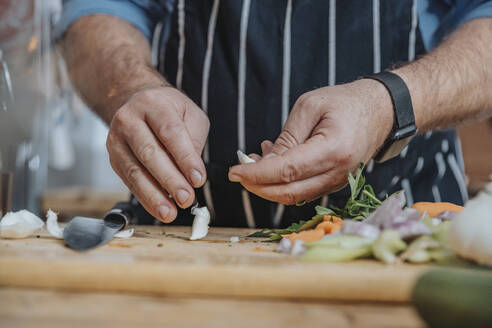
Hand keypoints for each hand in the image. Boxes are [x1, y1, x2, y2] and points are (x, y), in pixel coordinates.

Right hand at [106, 86, 208, 221]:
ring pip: (135, 171)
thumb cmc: (169, 111)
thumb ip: (194, 140)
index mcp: (153, 103)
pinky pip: (129, 180)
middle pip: (150, 153)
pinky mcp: (113, 157)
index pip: (170, 132)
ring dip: (154, 195)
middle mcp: (129, 119)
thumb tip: (192, 174)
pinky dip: (145, 197)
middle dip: (170, 179)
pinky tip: (159, 208)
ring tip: (170, 212)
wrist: (139, 104)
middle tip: (186, 198)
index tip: (198, 179)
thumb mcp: (190, 115)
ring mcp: (117, 139)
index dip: (185, 157)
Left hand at [228, 79, 393, 204]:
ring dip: (268, 185)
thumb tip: (264, 162)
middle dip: (257, 186)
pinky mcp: (334, 183)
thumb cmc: (345, 102)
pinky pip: (303, 190)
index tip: (233, 172)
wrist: (381, 111)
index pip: (286, 171)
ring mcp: (338, 182)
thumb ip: (287, 136)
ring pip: (294, 196)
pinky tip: (274, 162)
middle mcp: (338, 172)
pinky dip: (282, 183)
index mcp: (333, 150)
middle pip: (288, 192)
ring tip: (256, 159)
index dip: (256, 174)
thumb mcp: (310, 106)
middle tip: (238, 172)